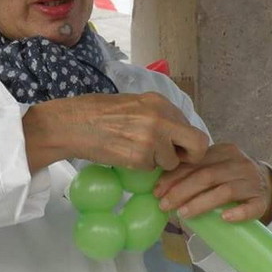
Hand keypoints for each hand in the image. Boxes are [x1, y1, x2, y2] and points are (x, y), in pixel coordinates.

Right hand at [23, 92, 209, 173]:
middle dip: (190, 157)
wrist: (72, 123)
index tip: (177, 149)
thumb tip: (177, 135)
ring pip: (172, 161)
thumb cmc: (97, 113)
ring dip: (157, 162)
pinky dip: (140, 167)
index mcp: (160, 102)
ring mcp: (152, 137)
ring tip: (134, 152)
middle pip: (198, 144)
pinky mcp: (140, 156)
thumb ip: (158, 117)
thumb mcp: (134, 105)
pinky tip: (124, 155)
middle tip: (175, 161)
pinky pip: (151, 169)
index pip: (190, 126)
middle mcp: (161, 117)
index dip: (185, 142)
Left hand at [153, 143, 271, 223]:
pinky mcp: (261, 200)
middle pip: (206, 176)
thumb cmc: (230, 178)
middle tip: (164, 205)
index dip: (173, 177)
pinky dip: (237, 212)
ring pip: (224, 192)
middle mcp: (239, 164)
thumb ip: (194, 171)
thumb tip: (160, 187)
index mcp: (224, 151)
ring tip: (183, 214)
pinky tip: (224, 218)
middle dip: (181, 191)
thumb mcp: (214, 167)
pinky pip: (250, 206)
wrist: (265, 185)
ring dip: (200, 203)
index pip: (195, 163)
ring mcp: (252, 182)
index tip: (157, 191)